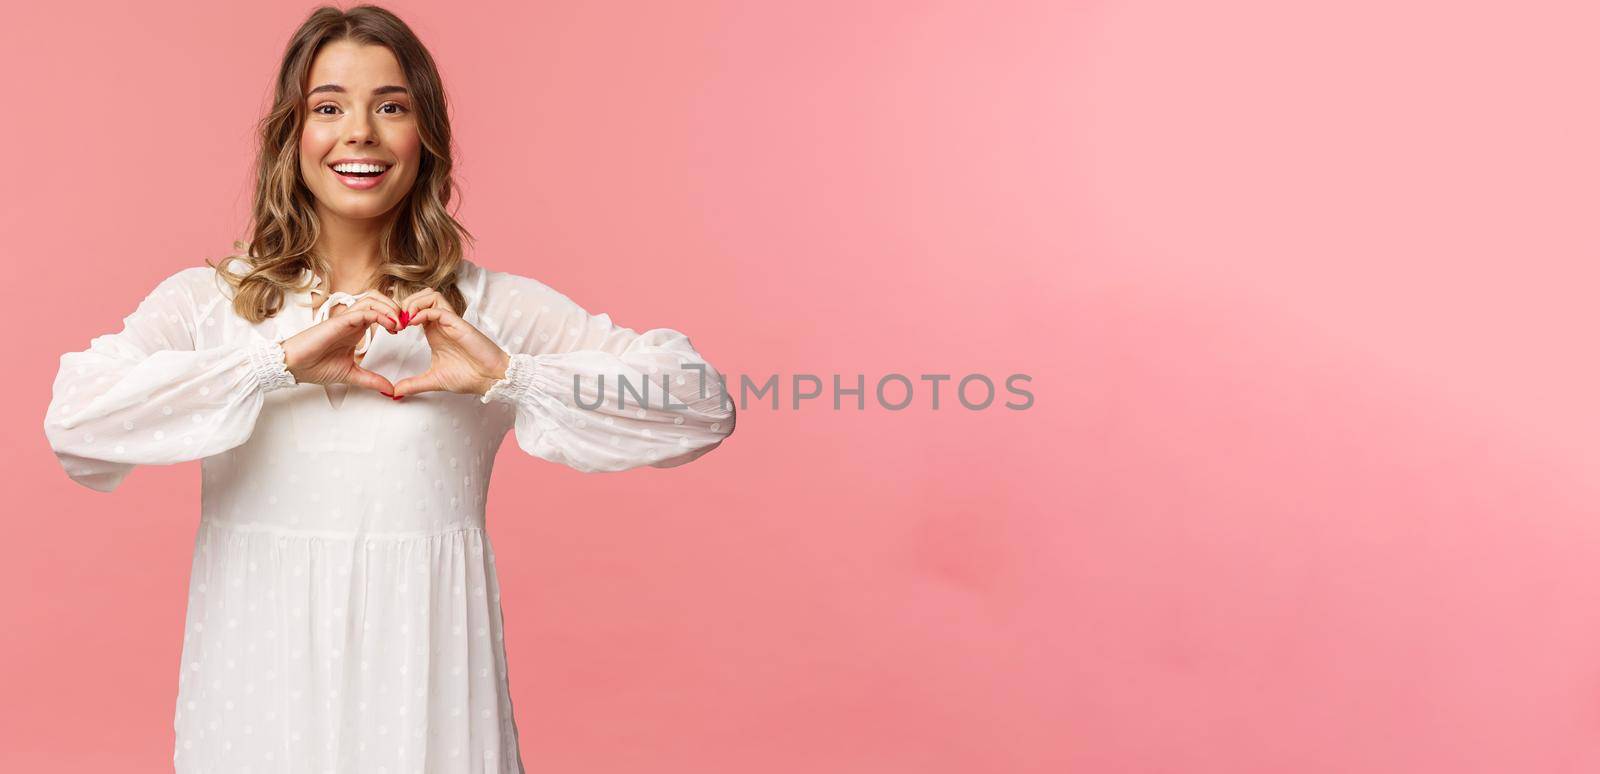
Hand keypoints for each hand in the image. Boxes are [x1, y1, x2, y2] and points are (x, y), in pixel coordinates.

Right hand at [280, 295, 402, 392]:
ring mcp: (346, 319)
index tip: (404, 331)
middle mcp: (352, 320)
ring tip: (400, 324)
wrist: (294, 367)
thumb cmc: (315, 367)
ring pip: (373, 300)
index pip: (379, 312)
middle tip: (407, 323)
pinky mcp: (339, 321)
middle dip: (396, 308)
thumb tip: (390, 389)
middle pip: (379, 300)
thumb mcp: (352, 375)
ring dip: (391, 308)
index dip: (395, 317)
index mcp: (356, 329)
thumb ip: (371, 380)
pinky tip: (391, 325)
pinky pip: (364, 311)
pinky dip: (381, 314)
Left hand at [389, 287, 510, 398]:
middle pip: (422, 296)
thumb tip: (395, 393)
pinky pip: (439, 308)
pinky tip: (414, 323)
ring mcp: (451, 322)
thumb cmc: (468, 376)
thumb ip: (413, 384)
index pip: (416, 310)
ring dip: (414, 303)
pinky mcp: (458, 324)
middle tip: (396, 322)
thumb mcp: (433, 380)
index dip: (401, 314)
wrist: (489, 379)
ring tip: (405, 320)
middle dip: (404, 304)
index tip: (392, 330)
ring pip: (431, 295)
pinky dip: (423, 311)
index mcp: (434, 332)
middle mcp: (442, 323)